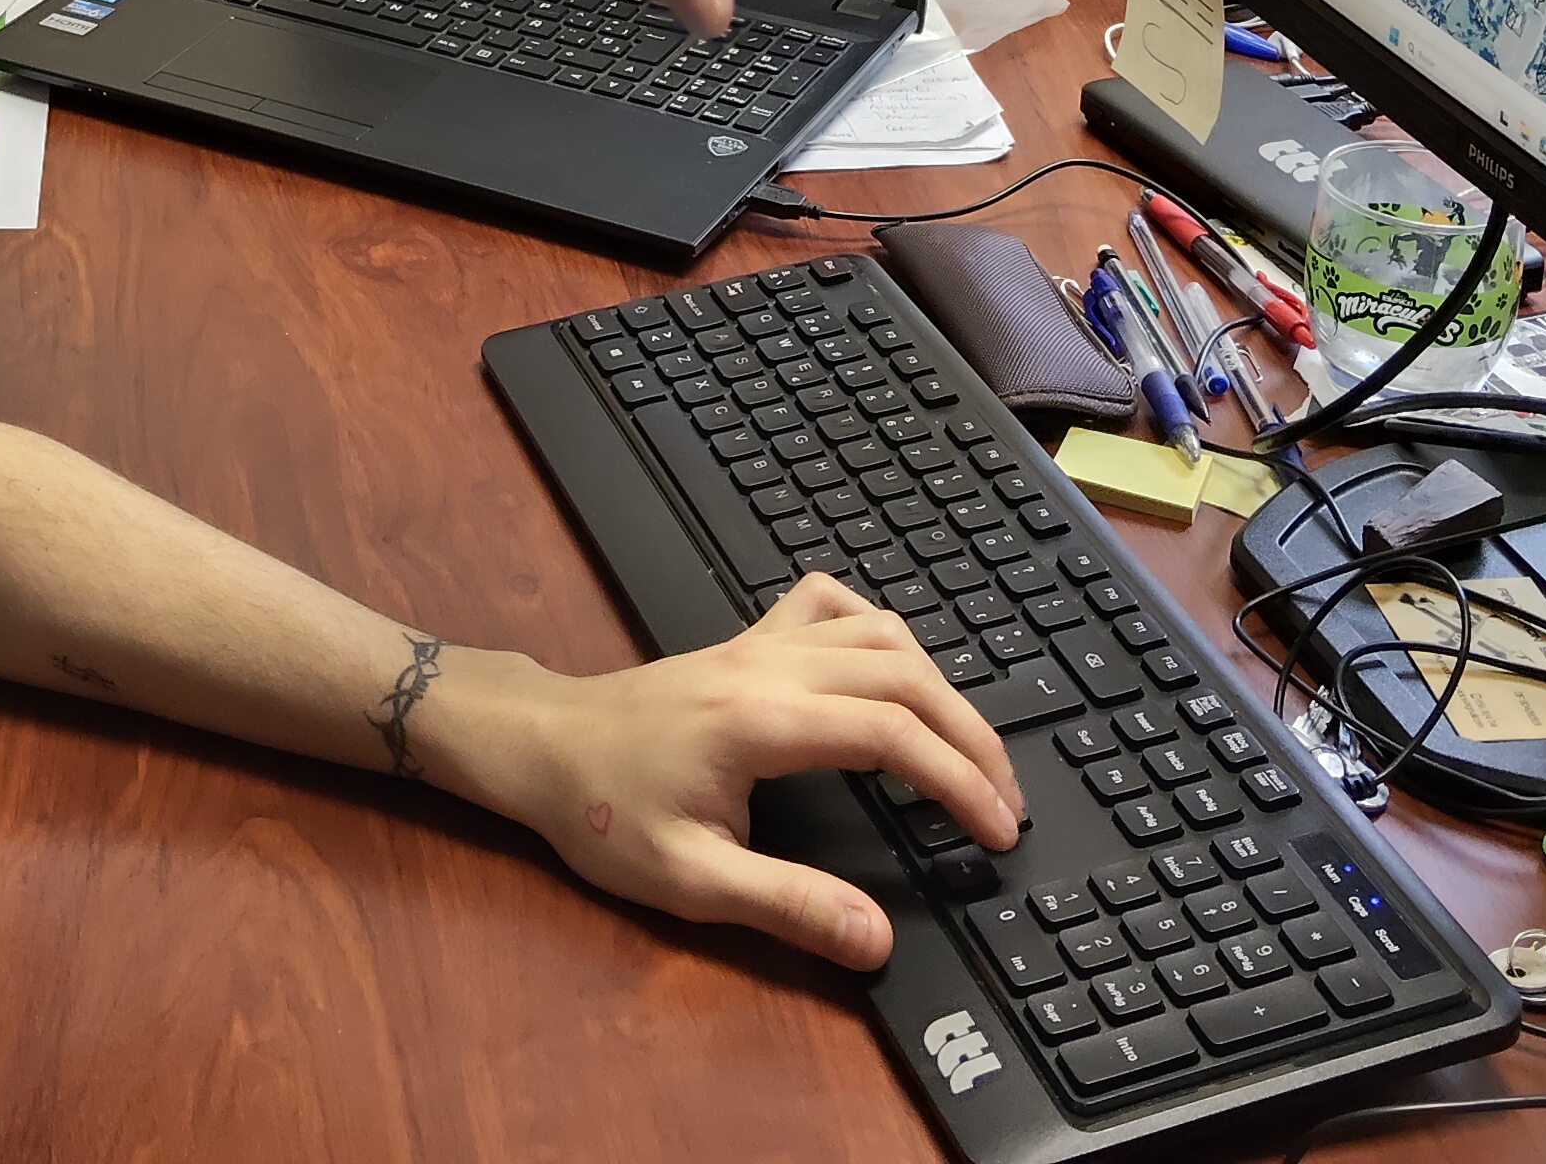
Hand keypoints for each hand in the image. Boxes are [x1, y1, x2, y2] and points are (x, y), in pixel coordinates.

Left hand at [422, 576, 1022, 969]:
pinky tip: (895, 672)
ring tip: (969, 752)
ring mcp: (760, 643)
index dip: (959, 781)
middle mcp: (771, 666)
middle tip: (1006, 805)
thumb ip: (787, 906)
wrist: (540, 745)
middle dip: (972, 739)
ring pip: (881, 633)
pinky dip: (880, 631)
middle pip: (906, 678)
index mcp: (762, 722)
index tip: (997, 833)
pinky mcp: (748, 640)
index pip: (893, 735)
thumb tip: (876, 940)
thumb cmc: (602, 813)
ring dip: (940, 687)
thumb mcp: (689, 880)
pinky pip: (831, 606)